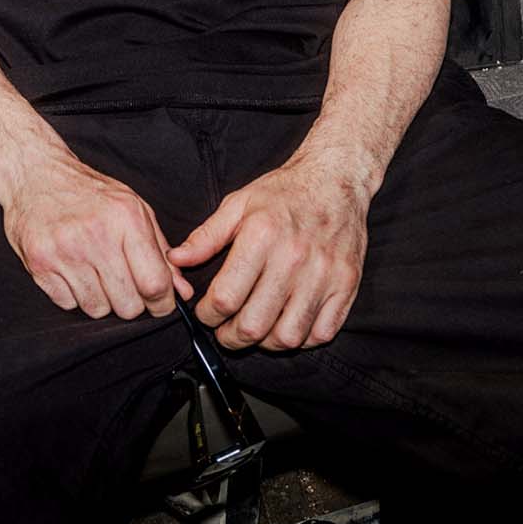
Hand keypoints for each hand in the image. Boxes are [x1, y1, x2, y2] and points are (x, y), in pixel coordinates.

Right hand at [2, 150, 194, 320]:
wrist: (37, 175)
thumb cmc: (90, 193)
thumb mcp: (134, 209)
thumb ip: (160, 251)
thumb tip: (182, 291)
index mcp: (126, 218)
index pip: (154, 283)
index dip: (162, 302)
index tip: (160, 303)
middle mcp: (96, 234)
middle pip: (128, 305)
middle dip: (131, 301)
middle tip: (123, 282)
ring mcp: (65, 251)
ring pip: (98, 309)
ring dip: (101, 298)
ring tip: (94, 271)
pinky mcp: (40, 263)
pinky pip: (68, 304)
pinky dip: (73, 294)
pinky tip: (72, 269)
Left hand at [168, 154, 368, 349]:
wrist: (335, 180)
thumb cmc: (284, 192)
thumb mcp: (238, 203)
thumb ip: (206, 235)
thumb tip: (176, 259)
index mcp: (262, 235)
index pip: (226, 297)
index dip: (207, 315)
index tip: (206, 314)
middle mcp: (293, 258)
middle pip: (254, 324)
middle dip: (230, 337)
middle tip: (224, 331)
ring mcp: (324, 275)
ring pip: (288, 337)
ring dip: (264, 344)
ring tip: (254, 330)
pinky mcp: (346, 285)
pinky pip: (322, 333)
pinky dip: (301, 340)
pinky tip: (286, 325)